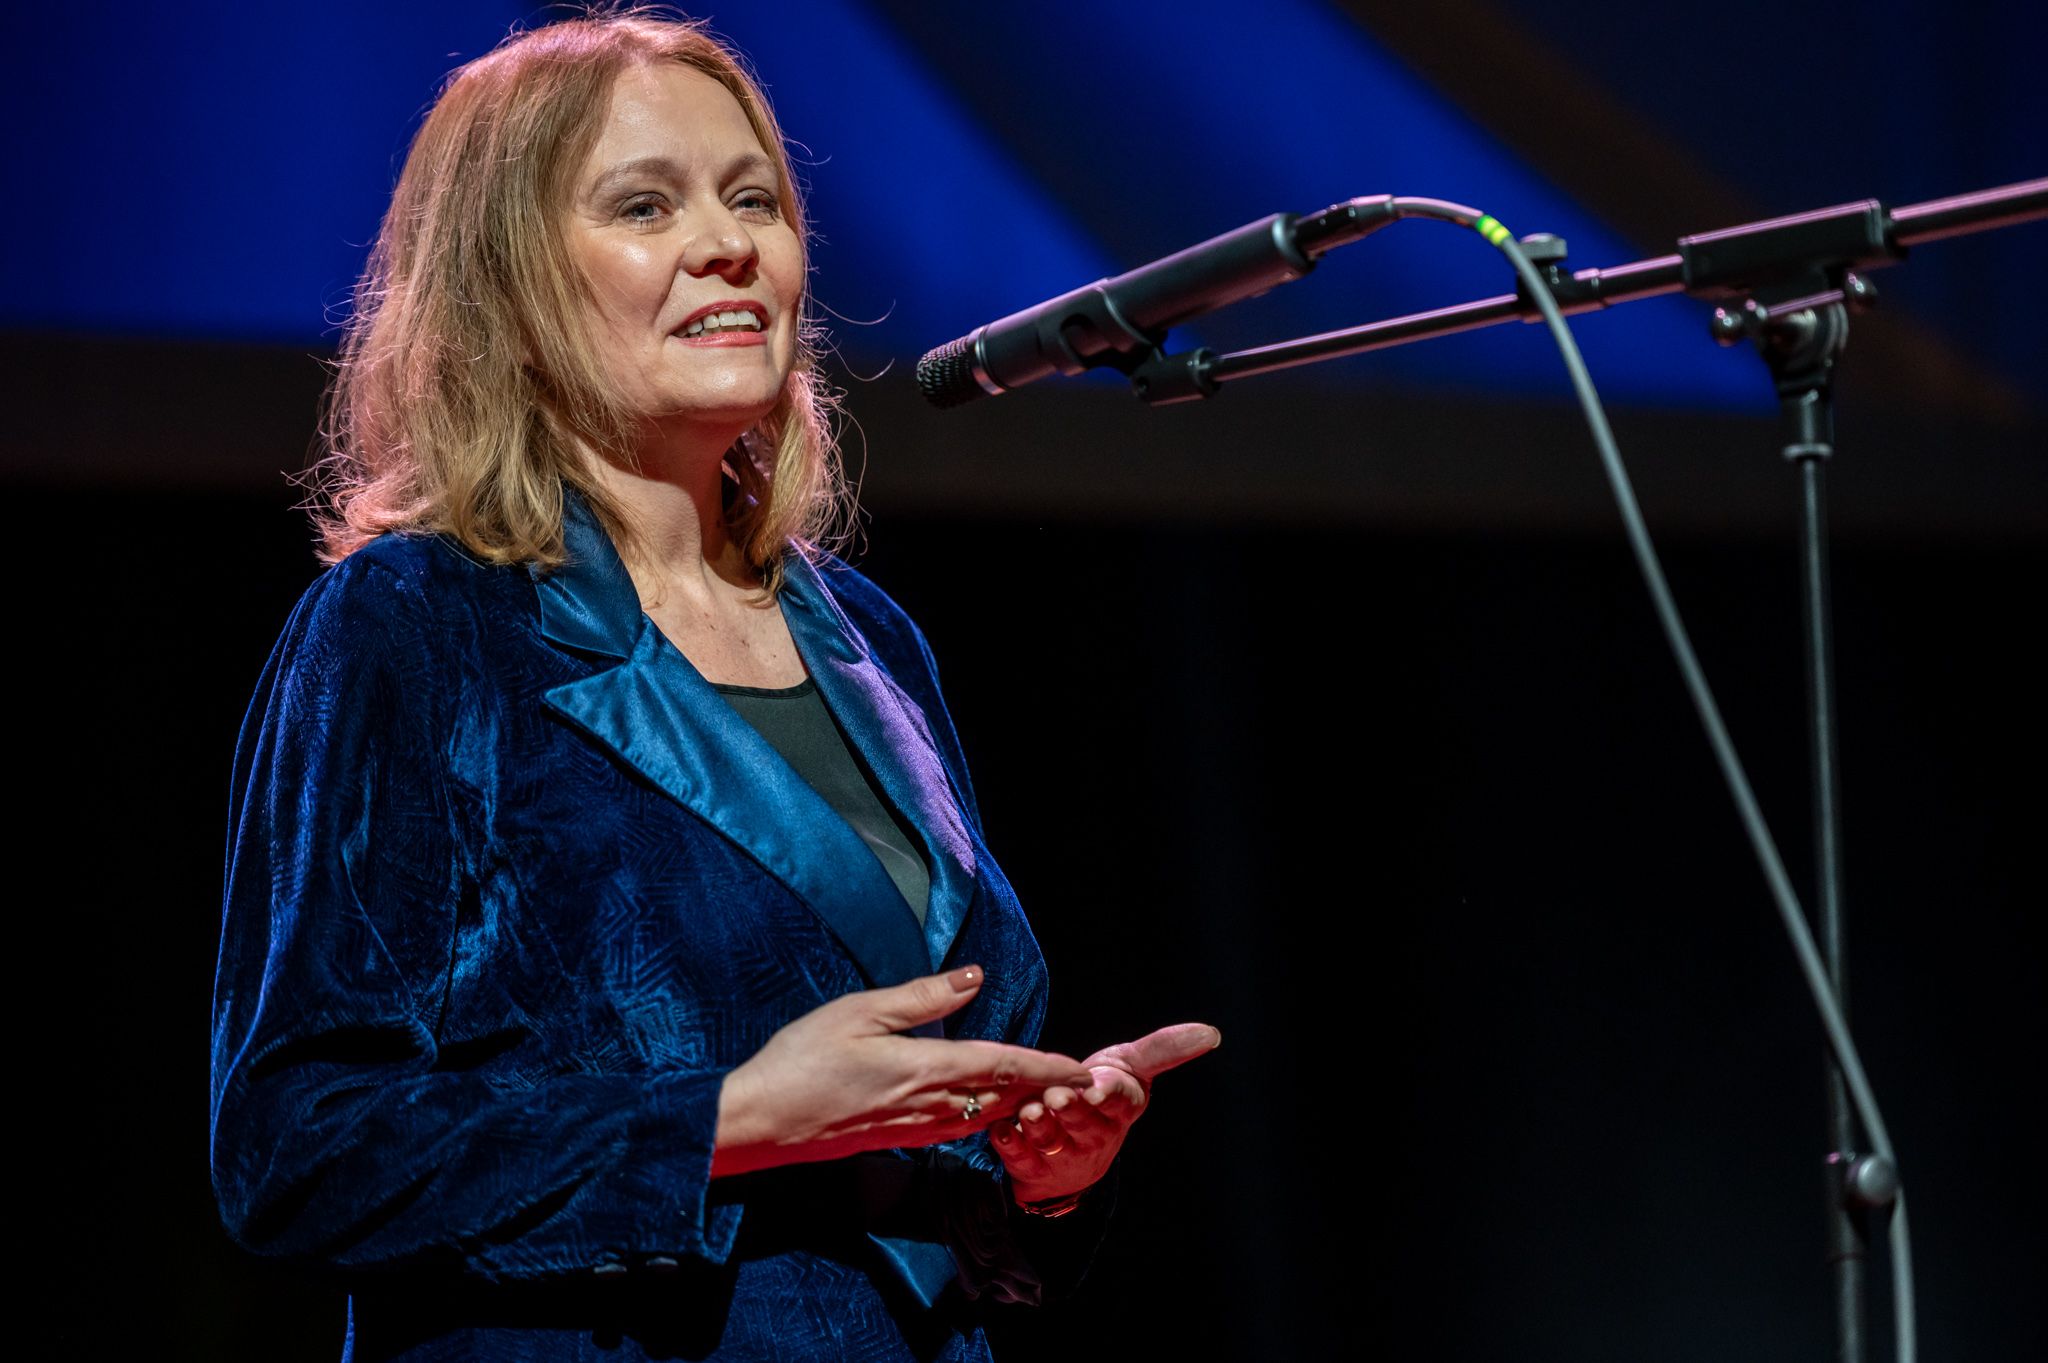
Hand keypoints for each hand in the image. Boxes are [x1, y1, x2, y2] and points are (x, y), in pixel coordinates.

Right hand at [711, 966, 1094, 1177]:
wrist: (761, 1123)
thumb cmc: (802, 1059)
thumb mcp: (861, 1011)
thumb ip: (923, 997)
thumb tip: (975, 977)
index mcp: (925, 1068)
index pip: (1003, 1066)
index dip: (1048, 1065)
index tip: (1083, 1066)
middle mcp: (930, 1105)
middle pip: (1004, 1097)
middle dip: (1045, 1088)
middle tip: (1081, 1080)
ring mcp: (915, 1128)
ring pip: (984, 1116)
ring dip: (1018, 1102)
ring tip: (1047, 1089)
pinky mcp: (900, 1139)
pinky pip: (959, 1128)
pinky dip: (986, 1114)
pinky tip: (987, 1105)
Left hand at [991, 1022, 1220, 1206]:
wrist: (1069, 1152)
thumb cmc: (1102, 1096)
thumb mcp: (1131, 1069)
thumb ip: (1163, 1050)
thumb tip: (1211, 1032)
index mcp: (1121, 1108)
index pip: (1119, 1100)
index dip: (1107, 1094)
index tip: (1096, 1087)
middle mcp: (1094, 1135)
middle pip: (1082, 1122)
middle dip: (1070, 1109)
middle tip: (1057, 1096)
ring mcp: (1062, 1154)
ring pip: (1050, 1140)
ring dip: (1039, 1126)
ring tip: (1032, 1111)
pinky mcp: (1030, 1167)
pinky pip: (1017, 1156)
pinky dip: (1008, 1143)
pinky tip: (1002, 1129)